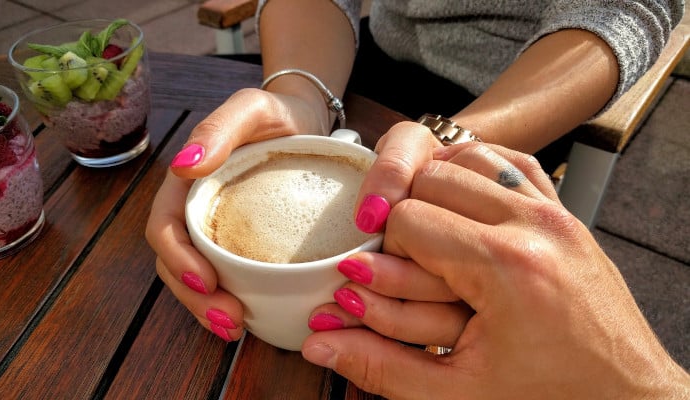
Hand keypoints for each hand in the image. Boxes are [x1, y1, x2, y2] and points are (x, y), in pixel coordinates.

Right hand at [145, 88, 326, 340]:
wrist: (305, 121)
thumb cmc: (277, 112)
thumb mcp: (251, 108)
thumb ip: (219, 128)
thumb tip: (183, 164)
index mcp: (187, 183)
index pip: (166, 227)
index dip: (178, 258)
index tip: (206, 281)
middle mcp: (196, 210)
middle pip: (176, 262)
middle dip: (195, 297)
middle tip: (229, 320)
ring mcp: (217, 229)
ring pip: (197, 278)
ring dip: (209, 309)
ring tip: (236, 329)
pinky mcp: (241, 242)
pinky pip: (227, 277)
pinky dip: (231, 301)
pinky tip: (250, 319)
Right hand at [303, 141, 689, 398]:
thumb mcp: (456, 393)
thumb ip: (378, 364)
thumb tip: (318, 343)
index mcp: (506, 268)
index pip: (408, 218)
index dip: (380, 249)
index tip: (374, 276)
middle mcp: (534, 226)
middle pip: (433, 177)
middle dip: (403, 214)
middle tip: (396, 257)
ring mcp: (555, 213)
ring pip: (468, 157)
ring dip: (436, 186)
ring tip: (425, 232)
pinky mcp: (565, 214)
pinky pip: (511, 162)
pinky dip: (476, 172)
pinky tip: (463, 204)